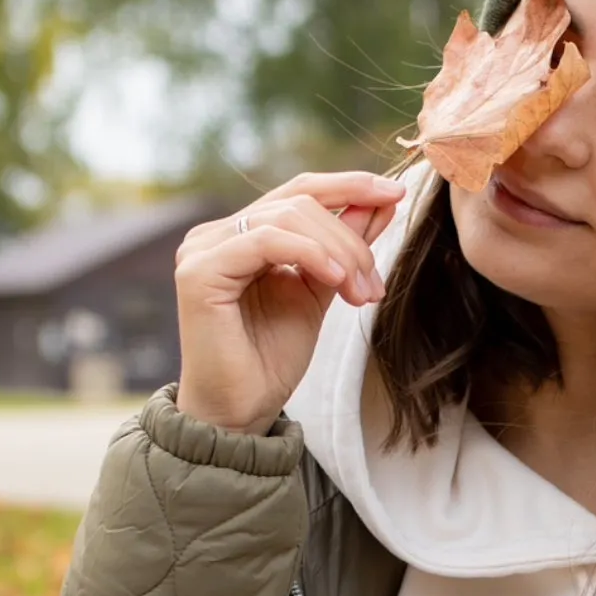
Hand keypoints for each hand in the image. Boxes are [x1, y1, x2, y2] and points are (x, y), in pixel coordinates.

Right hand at [174, 171, 405, 435]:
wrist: (241, 409)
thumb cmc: (272, 358)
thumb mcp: (322, 290)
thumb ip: (344, 247)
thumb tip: (381, 202)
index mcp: (244, 234)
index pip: (301, 191)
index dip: (349, 186)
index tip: (395, 193)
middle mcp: (219, 233)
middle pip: (299, 202)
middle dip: (351, 239)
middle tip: (374, 286)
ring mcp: (205, 249)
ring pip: (287, 218)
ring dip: (338, 253)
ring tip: (360, 293)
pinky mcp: (199, 272)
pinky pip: (264, 241)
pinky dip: (309, 254)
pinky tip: (335, 280)